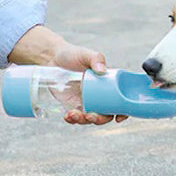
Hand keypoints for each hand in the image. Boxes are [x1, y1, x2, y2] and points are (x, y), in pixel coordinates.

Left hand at [8, 25, 126, 126]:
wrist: (52, 58)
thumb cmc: (72, 54)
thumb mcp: (85, 54)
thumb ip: (96, 59)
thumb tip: (102, 70)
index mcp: (107, 84)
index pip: (120, 100)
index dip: (123, 112)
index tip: (119, 118)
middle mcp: (99, 96)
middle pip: (106, 114)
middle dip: (100, 120)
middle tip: (90, 115)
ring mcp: (86, 102)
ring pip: (90, 118)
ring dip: (84, 121)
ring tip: (74, 114)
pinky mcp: (72, 105)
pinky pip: (75, 117)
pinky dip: (72, 120)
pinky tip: (67, 116)